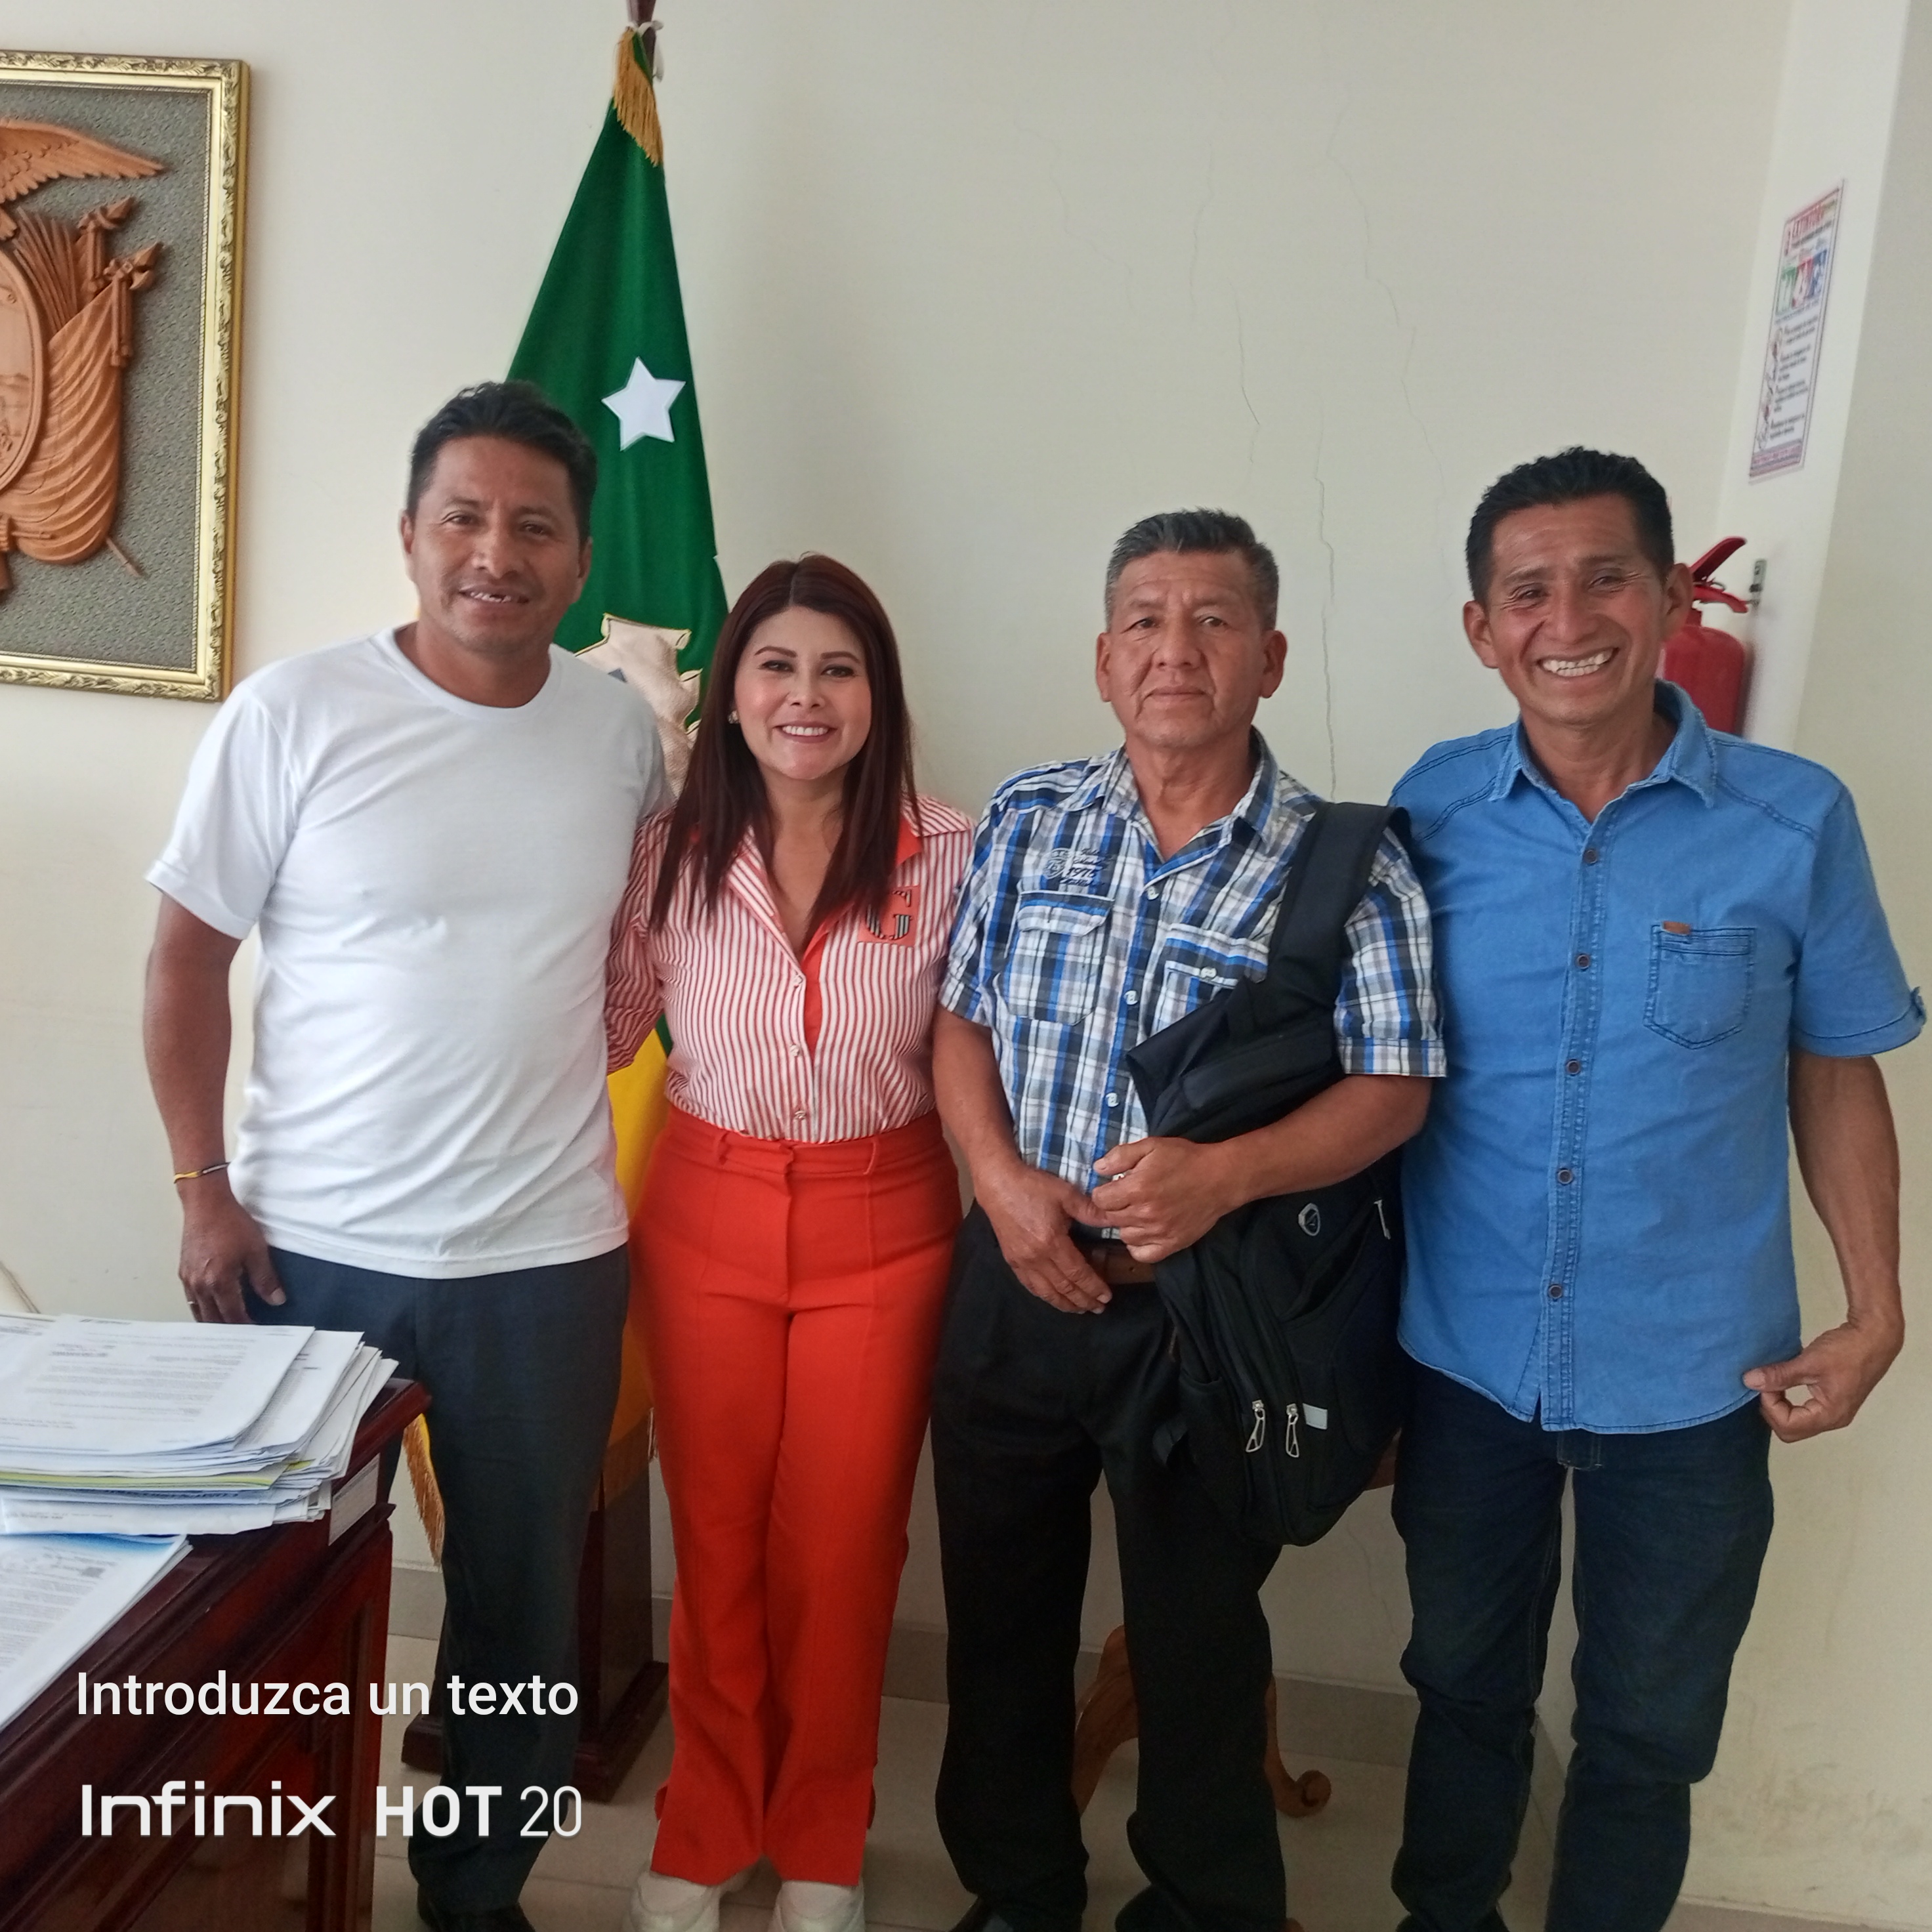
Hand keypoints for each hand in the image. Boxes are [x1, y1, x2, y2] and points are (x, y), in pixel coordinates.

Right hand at [178, 1179, 283, 1322]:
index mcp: (218, 1282)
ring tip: (227, 1328)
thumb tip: (276, 1300)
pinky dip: (202, 1308)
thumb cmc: (232, 1225)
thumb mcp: (256, 1251)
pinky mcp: (183, 1272)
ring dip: (212, 1321)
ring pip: (199, 1311)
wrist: (206, 1204)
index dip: (245, 1325)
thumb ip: (265, 1279)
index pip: (232, 1315)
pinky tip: (212, 1308)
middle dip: (227, 1329)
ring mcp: (188, 1280)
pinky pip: (192, 1299)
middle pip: (212, 1319)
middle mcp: (199, 1285)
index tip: (256, 1332)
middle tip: (241, 1336)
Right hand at [976, 1162, 1109, 1313]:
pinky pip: (1030, 1286)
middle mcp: (1036, 1258)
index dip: (1093, 1288)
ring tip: (1080, 1309)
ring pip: (1046, 1292)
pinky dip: (1045, 1296)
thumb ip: (1090, 1210)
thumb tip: (1115, 1219)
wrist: (997, 1183)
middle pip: (1063, 1288)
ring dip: (1065, 1304)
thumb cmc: (1033, 1186)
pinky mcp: (1012, 1260)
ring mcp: (1022, 1262)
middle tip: (1099, 1308)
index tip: (1106, 1297)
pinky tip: (1053, 1298)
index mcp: (1052, 1243)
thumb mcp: (1066, 1194)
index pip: (1077, 1274)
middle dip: (1083, 1300)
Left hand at [1090, 1137, 1237, 1262]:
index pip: (1100, 1200)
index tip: (1113, 1187)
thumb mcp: (1151, 1146)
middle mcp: (1144, 1214)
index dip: (1103, 1192)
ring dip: (1126, 1224)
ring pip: (1124, 1236)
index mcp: (1137, 1188)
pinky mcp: (1172, 1244)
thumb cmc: (1185, 1159)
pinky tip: (1144, 1231)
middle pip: (1110, 1219)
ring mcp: (1158, 1232)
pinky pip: (1141, 1254)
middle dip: (1114, 1206)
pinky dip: (1138, 1245)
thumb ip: (1120, 1156)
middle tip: (1128, 1197)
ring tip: (1138, 1211)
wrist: (1220, 1177)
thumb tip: (1097, 1168)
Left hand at [1743, 1313, 1902, 1441]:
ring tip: (1773, 1382)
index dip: (1769, 1405)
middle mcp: (1833, 1420)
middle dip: (1772, 1409)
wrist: (1874, 1337)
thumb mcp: (1809, 1362)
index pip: (1788, 1426)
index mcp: (1829, 1415)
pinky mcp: (1834, 1401)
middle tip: (1766, 1384)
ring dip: (1780, 1405)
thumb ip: (1779, 1375)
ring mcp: (1835, 1412)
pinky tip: (1784, 1382)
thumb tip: (1749, 1381)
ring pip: (1797, 1421)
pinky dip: (1789, 1400)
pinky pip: (1805, 1411)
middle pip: (1791, 1429)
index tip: (1765, 1382)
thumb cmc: (1846, 1350)